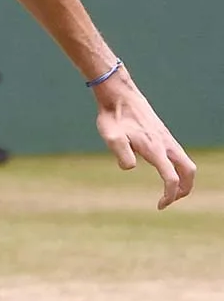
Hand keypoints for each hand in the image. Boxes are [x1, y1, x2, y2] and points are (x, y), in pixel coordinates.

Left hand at [93, 67, 195, 208]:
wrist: (119, 94)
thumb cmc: (113, 117)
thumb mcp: (111, 137)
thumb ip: (121, 153)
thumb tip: (131, 167)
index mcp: (154, 148)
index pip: (171, 177)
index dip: (169, 194)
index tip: (160, 205)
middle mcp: (165, 143)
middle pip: (189, 170)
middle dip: (185, 189)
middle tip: (171, 200)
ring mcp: (166, 138)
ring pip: (186, 161)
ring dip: (183, 178)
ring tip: (171, 190)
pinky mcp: (163, 134)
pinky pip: (178, 154)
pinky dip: (178, 167)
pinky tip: (165, 170)